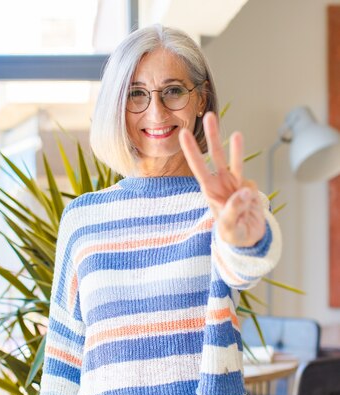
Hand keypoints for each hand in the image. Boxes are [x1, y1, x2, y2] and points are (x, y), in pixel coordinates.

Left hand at [179, 112, 264, 246]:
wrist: (247, 239)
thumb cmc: (232, 234)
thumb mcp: (229, 227)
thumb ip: (234, 210)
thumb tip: (245, 190)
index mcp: (209, 190)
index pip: (198, 166)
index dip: (191, 150)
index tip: (183, 133)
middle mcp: (220, 183)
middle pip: (215, 156)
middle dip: (213, 136)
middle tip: (209, 115)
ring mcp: (235, 184)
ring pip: (235, 161)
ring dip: (236, 147)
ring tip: (237, 133)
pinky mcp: (249, 187)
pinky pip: (251, 185)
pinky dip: (252, 194)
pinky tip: (249, 208)